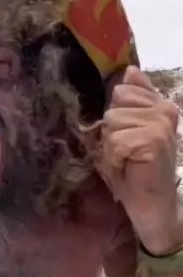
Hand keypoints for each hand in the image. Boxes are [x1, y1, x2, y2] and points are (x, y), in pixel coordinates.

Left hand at [100, 66, 179, 254]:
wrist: (153, 206)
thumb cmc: (136, 170)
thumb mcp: (129, 131)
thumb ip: (132, 101)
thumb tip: (131, 70)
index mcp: (160, 104)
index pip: (123, 89)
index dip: (117, 116)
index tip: (129, 136)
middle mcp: (165, 110)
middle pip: (115, 106)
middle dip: (112, 132)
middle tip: (127, 153)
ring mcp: (161, 124)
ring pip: (113, 123)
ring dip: (112, 148)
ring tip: (127, 162)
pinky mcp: (154, 140)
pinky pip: (116, 142)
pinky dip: (115, 160)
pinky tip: (128, 169)